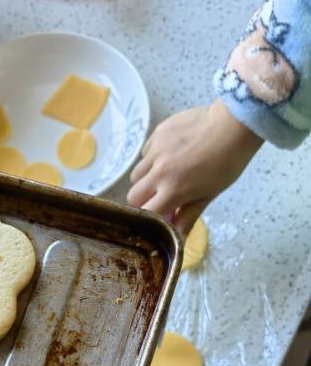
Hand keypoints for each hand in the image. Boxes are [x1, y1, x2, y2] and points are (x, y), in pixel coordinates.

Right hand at [128, 100, 262, 234]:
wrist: (234, 124)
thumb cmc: (226, 164)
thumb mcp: (208, 195)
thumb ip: (187, 218)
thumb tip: (178, 241)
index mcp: (173, 190)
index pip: (143, 212)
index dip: (147, 216)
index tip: (156, 215)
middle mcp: (159, 171)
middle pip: (133, 195)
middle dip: (142, 200)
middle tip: (157, 197)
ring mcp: (156, 151)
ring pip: (136, 174)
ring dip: (145, 179)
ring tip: (163, 175)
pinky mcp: (157, 134)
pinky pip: (145, 153)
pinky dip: (152, 159)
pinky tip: (169, 155)